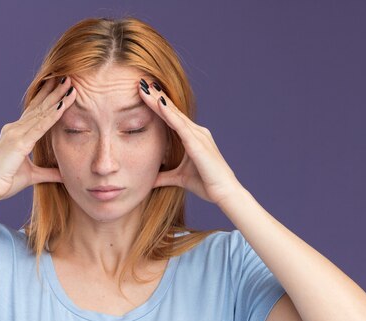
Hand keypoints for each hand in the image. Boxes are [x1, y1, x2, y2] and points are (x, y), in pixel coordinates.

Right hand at [0, 76, 75, 201]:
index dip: (47, 98)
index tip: (59, 87)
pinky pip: (40, 126)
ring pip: (41, 112)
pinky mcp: (19, 142)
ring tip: (70, 84)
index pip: (34, 112)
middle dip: (53, 91)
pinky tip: (63, 105)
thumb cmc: (5, 182)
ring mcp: (15, 133)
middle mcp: (14, 129)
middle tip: (67, 77)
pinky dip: (53, 115)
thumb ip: (48, 173)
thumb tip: (63, 174)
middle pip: (38, 106)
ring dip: (57, 97)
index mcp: (15, 134)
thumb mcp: (32, 176)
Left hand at [138, 78, 243, 204]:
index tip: (144, 93)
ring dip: (158, 100)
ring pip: (174, 114)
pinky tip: (158, 104)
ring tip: (145, 87)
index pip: (171, 117)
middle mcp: (196, 132)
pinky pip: (180, 126)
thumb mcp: (178, 178)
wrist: (224, 193)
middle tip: (141, 82)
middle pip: (172, 111)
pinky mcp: (198, 143)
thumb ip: (163, 177)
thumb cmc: (206, 183)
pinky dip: (169, 114)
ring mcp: (198, 135)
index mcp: (192, 137)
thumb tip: (148, 180)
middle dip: (156, 96)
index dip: (157, 105)